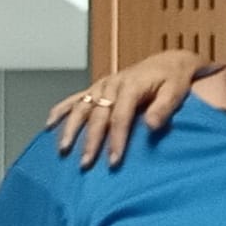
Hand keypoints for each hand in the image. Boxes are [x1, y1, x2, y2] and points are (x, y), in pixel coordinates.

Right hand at [46, 51, 210, 167]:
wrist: (170, 62)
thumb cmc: (175, 79)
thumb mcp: (176, 91)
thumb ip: (164, 108)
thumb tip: (152, 127)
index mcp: (131, 86)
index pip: (120, 117)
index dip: (116, 140)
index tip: (114, 161)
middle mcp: (112, 85)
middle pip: (97, 116)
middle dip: (91, 141)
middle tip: (86, 163)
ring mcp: (102, 86)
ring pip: (81, 108)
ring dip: (71, 129)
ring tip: (63, 149)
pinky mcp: (98, 87)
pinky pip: (75, 98)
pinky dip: (61, 110)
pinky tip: (49, 124)